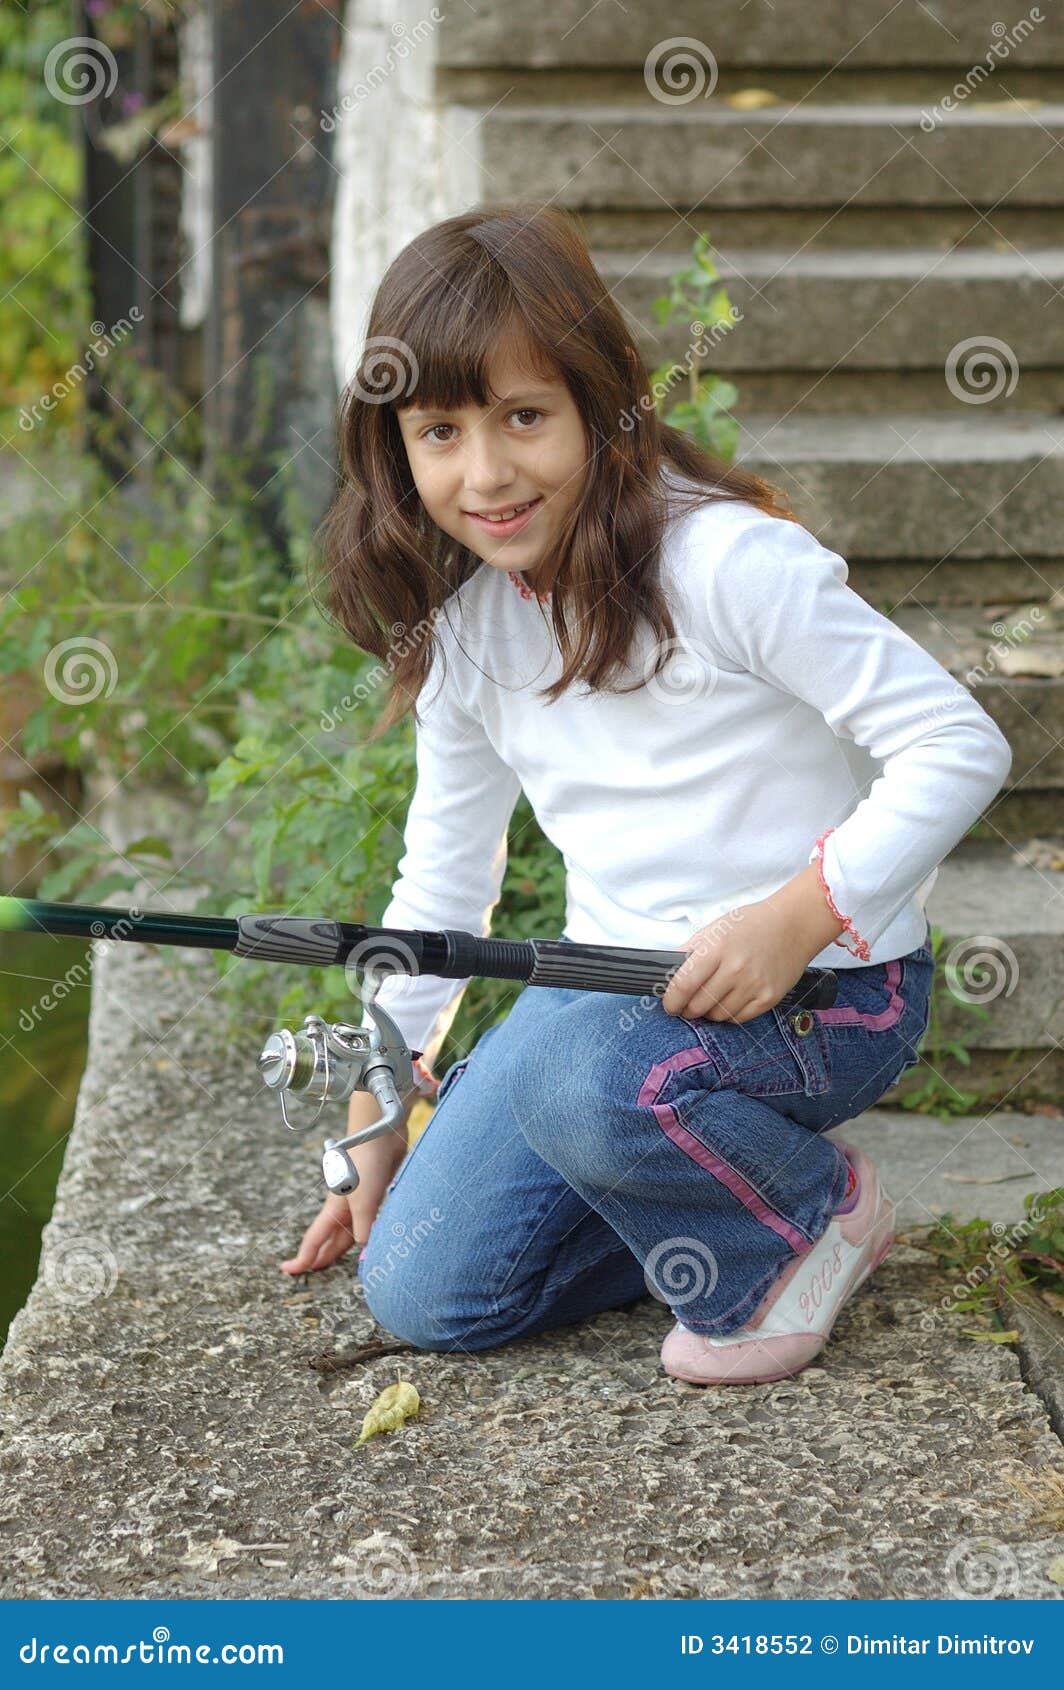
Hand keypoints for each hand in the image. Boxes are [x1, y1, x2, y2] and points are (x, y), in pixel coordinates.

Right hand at [279, 1121, 408, 1274]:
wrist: (380, 1133)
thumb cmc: (366, 1164)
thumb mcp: (364, 1201)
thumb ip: (364, 1227)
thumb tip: (364, 1247)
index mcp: (334, 1209)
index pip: (314, 1239)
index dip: (303, 1258)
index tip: (288, 1271)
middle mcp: (344, 1206)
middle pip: (330, 1237)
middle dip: (321, 1255)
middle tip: (312, 1272)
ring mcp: (360, 1198)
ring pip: (350, 1230)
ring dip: (344, 1247)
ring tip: (341, 1261)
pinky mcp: (376, 1192)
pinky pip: (369, 1219)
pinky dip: (368, 1232)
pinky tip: (374, 1235)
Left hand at [661, 902, 812, 1024]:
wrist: (793, 925)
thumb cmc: (752, 924)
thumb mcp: (716, 928)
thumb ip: (690, 950)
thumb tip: (668, 971)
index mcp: (717, 948)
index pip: (683, 985)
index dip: (671, 1001)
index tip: (670, 1004)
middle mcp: (735, 969)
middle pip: (698, 1006)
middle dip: (687, 1009)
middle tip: (687, 1006)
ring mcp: (754, 985)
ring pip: (717, 1016)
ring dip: (708, 1012)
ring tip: (711, 999)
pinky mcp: (768, 998)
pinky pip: (738, 1019)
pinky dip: (728, 1014)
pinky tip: (729, 1001)